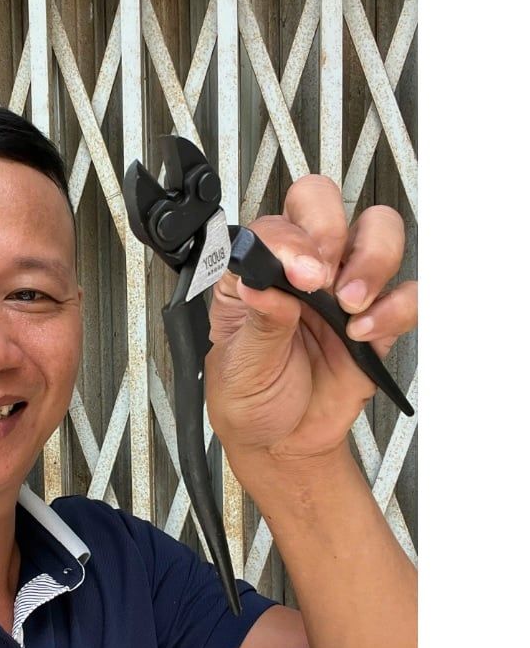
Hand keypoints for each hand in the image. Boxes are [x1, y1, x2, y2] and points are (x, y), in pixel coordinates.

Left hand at [205, 175, 415, 466]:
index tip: (299, 274)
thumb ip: (259, 324)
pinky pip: (407, 291)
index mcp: (254, 272)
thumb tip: (262, 287)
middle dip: (330, 230)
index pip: (273, 226)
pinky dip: (395, 307)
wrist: (282, 444)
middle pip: (323, 204)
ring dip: (370, 260)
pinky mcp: (377, 318)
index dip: (289, 240)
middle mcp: (299, 270)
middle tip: (323, 276)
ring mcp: (341, 288)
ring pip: (377, 231)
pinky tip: (363, 333)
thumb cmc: (249, 399)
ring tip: (348, 305)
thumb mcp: (240, 366)